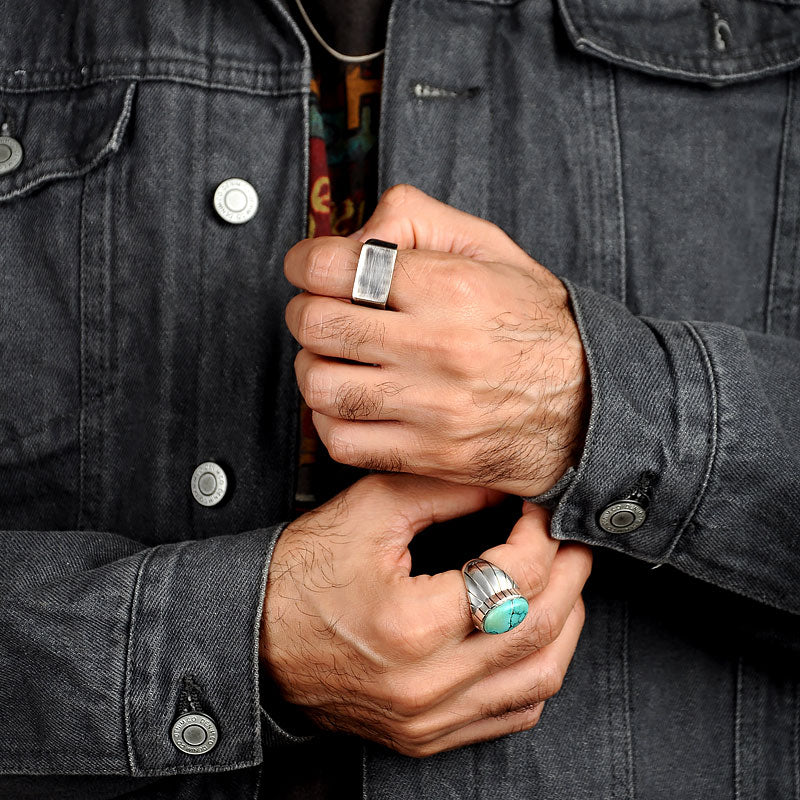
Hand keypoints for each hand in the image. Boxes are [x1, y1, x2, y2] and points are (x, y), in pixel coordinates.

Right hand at [260, 473, 591, 756]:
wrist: (257, 638)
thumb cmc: (304, 573)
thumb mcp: (369, 513)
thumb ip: (443, 492)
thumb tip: (503, 487)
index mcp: (410, 625)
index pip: (514, 579)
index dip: (539, 536)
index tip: (537, 511)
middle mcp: (426, 684)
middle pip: (538, 629)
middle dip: (569, 574)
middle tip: (570, 540)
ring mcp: (429, 718)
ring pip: (538, 678)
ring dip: (565, 624)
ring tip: (564, 582)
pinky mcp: (427, 735)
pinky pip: (512, 715)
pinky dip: (538, 669)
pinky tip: (536, 634)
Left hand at [284, 184, 587, 497]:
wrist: (592, 405)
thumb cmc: (536, 324)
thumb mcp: (492, 248)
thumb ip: (417, 220)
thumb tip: (351, 236)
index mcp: (451, 288)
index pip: (336, 267)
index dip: (306, 262)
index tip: (309, 268)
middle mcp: (439, 348)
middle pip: (318, 324)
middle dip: (304, 311)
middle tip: (319, 311)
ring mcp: (433, 409)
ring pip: (321, 386)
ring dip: (312, 366)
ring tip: (334, 358)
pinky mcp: (430, 455)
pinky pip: (341, 442)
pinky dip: (328, 420)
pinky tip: (349, 402)